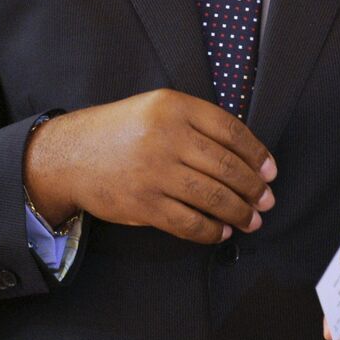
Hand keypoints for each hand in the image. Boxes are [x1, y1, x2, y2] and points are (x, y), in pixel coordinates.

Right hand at [22, 88, 275, 243]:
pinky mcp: (142, 204)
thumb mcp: (159, 107)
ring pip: (212, 196)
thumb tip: (247, 154)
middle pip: (226, 166)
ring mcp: (153, 172)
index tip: (271, 171)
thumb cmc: (123, 130)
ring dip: (239, 212)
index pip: (231, 131)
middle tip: (267, 200)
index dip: (257, 154)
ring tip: (252, 220)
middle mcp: (166, 137)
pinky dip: (210, 231)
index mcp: (175, 106)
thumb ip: (198, 122)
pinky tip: (221, 232)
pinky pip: (187, 222)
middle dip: (253, 187)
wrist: (69, 155)